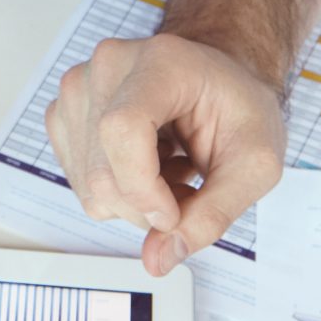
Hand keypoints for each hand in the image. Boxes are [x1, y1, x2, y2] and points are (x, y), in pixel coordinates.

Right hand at [44, 32, 284, 276]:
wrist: (216, 80)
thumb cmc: (238, 107)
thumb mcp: (255, 163)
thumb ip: (214, 214)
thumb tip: (160, 259)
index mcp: (160, 62)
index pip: (122, 129)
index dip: (144, 188)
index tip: (175, 213)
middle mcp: (108, 66)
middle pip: (103, 171)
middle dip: (148, 207)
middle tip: (188, 190)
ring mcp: (80, 88)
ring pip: (89, 185)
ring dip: (135, 201)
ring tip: (171, 172)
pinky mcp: (65, 113)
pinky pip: (79, 182)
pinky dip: (117, 192)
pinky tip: (147, 166)